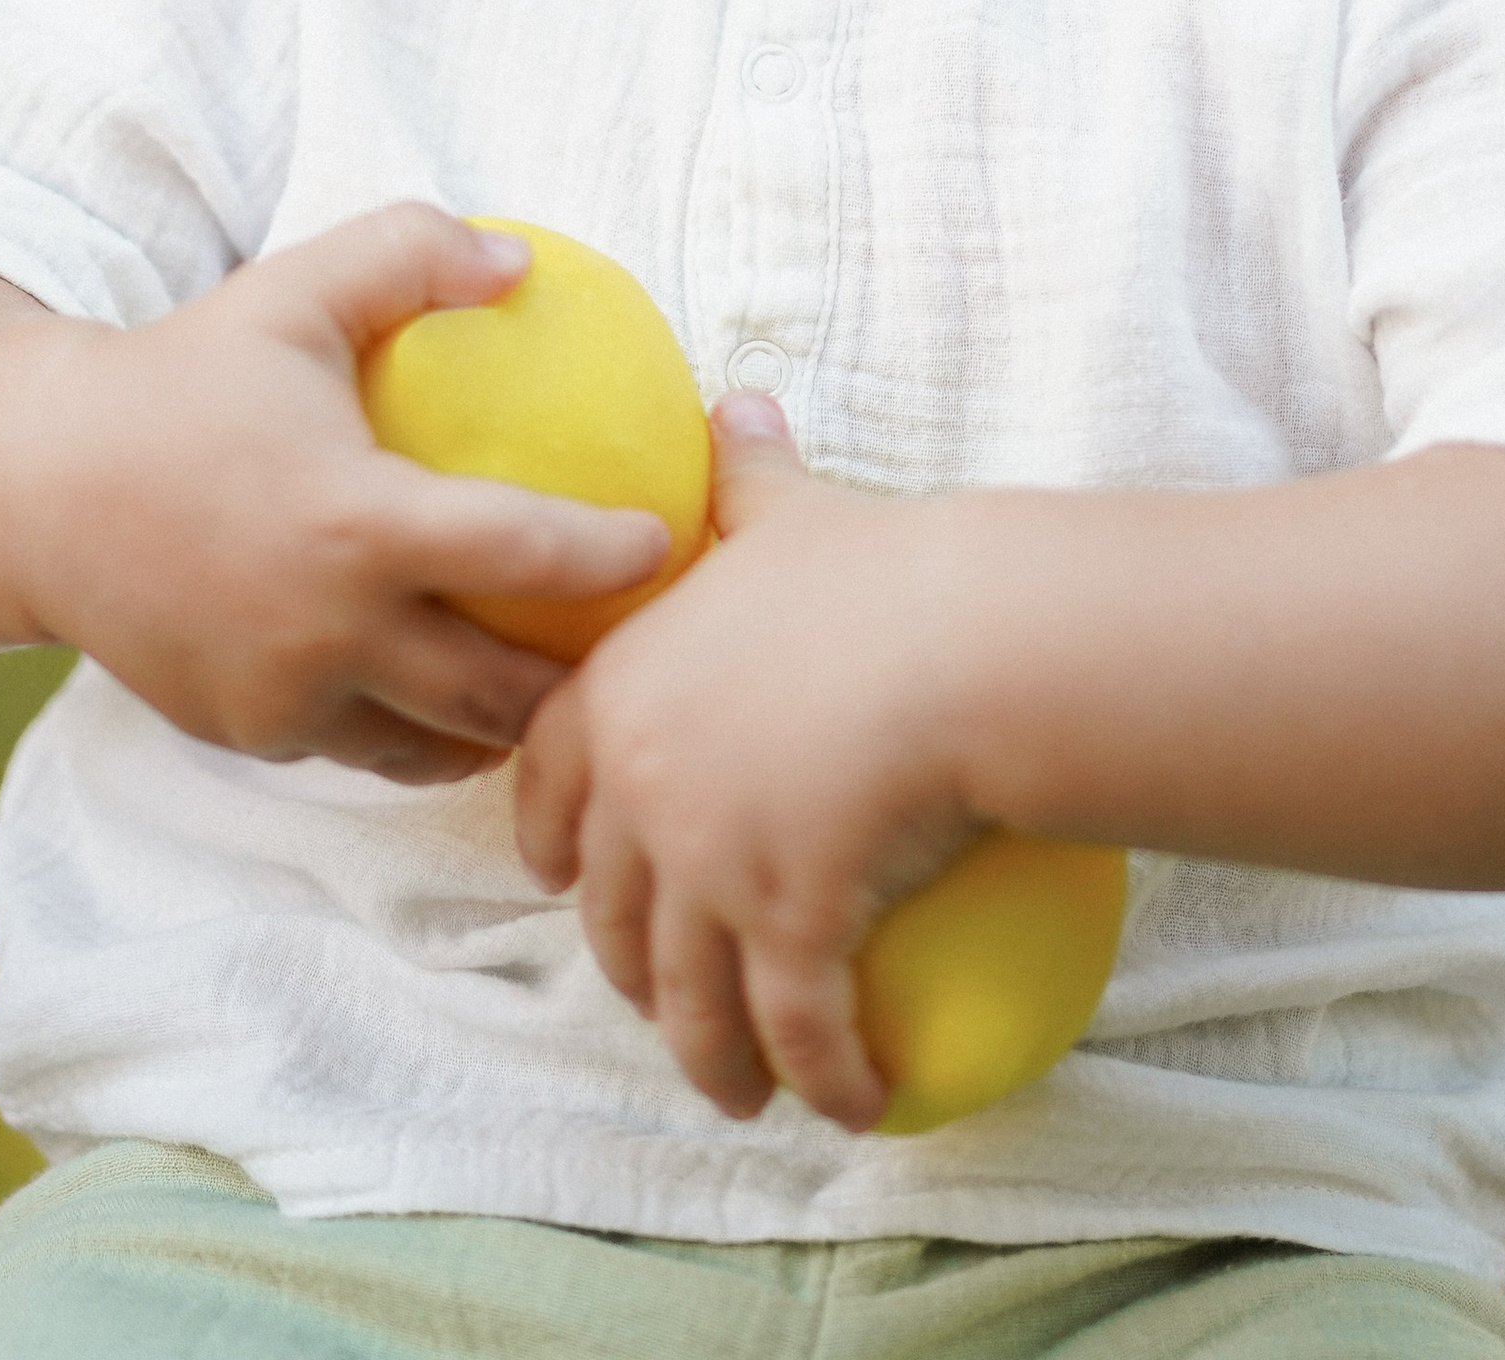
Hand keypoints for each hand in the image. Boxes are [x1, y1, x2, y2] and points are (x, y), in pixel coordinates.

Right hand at [0, 208, 671, 784]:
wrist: (32, 489)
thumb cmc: (182, 375)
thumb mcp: (292, 290)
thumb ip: (409, 255)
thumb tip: (520, 262)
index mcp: (351, 524)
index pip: (518, 553)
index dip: (612, 559)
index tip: (673, 542)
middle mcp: (325, 632)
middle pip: (500, 692)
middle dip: (587, 689)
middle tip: (652, 654)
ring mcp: (285, 699)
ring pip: (440, 743)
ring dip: (508, 726)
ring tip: (578, 691)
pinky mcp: (253, 737)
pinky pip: (367, 745)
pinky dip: (424, 728)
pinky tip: (466, 691)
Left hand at [514, 395, 981, 1128]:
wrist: (960, 639)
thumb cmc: (880, 567)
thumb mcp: (790, 509)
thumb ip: (749, 471)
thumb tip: (736, 403)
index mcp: (624, 692)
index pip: (547, 779)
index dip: (543, 837)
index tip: (553, 877)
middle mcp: (643, 787)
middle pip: (608, 906)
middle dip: (626, 966)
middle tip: (666, 1001)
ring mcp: (707, 864)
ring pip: (686, 991)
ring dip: (711, 1055)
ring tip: (747, 1091)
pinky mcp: (786, 923)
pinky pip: (793, 1027)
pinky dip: (822, 1076)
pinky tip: (858, 1102)